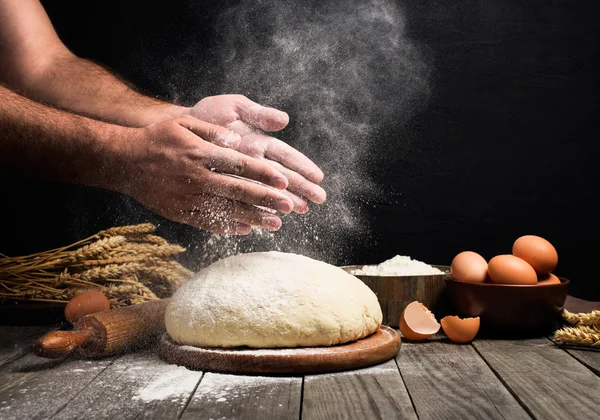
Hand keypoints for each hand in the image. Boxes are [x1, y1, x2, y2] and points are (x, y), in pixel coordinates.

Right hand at [110, 116, 293, 233]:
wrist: (123, 161)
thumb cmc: (158, 138)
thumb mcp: (183, 123)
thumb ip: (213, 131)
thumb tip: (239, 141)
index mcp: (200, 154)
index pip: (239, 165)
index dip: (263, 173)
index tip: (284, 180)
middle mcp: (196, 178)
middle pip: (238, 191)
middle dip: (266, 199)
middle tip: (290, 206)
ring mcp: (187, 199)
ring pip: (226, 210)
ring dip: (253, 218)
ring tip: (276, 224)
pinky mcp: (179, 213)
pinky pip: (207, 223)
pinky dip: (227, 227)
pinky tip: (246, 230)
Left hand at [190, 95, 325, 212]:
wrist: (174, 130)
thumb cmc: (206, 116)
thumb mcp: (232, 107)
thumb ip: (257, 113)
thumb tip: (283, 120)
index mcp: (260, 142)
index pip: (286, 156)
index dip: (303, 166)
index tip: (318, 177)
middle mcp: (254, 162)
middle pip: (282, 176)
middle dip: (301, 187)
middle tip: (318, 199)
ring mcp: (241, 177)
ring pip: (266, 191)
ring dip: (285, 200)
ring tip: (301, 210)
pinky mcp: (226, 188)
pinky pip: (244, 200)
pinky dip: (257, 209)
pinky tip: (270, 217)